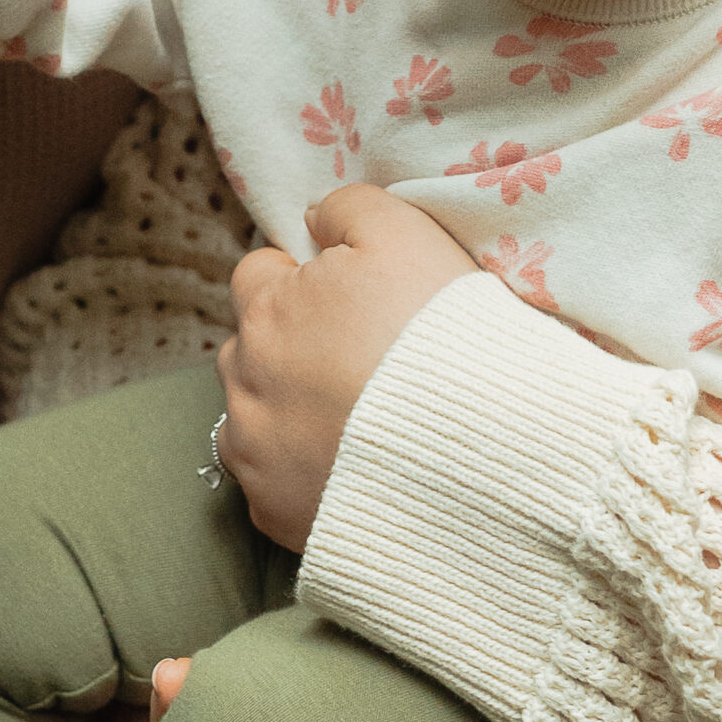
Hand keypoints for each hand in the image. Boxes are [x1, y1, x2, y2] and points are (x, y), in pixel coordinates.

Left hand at [217, 184, 477, 550]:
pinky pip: (274, 487)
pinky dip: (304, 478)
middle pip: (250, 350)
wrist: (476, 451)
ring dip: (287, 414)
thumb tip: (315, 218)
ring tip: (354, 420)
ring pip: (251, 420)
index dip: (302, 282)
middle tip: (357, 363)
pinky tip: (355, 470)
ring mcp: (255, 453)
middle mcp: (245, 381)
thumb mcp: (407, 235)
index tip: (347, 302)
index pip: (258, 276)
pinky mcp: (275, 512)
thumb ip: (350, 209)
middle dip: (288, 350)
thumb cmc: (442, 334)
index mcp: (270, 309)